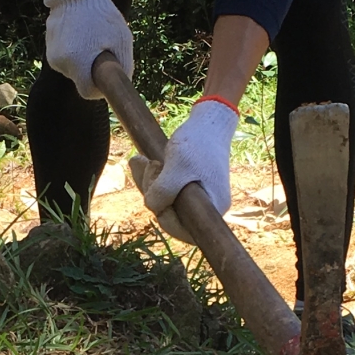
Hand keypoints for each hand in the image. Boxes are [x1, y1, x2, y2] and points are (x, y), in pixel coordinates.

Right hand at [43, 0, 132, 100]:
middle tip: (100, 49)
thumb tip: (122, 82)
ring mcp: (52, 53)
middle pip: (80, 78)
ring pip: (72, 67)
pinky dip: (73, 49)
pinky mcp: (48, 44)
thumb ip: (124, 65)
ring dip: (81, 58)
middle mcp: (62, 62)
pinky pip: (64, 55)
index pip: (88, 92)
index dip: (99, 87)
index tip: (105, 76)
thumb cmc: (102, 14)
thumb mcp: (121, 39)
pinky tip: (79, 32)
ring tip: (89, 36)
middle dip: (90, 69)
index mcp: (78, 63)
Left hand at [133, 100, 236, 240]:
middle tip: (152, 165)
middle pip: (170, 215)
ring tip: (145, 160)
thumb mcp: (178, 166)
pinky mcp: (185, 186)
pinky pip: (162, 190)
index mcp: (213, 208)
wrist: (207, 122)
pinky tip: (142, 161)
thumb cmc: (197, 143)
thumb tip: (152, 207)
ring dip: (148, 182)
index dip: (166, 217)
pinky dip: (150, 178)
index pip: (185, 232)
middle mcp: (206, 208)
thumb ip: (164, 190)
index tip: (158, 193)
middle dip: (153, 192)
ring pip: (163, 202)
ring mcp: (195, 198)